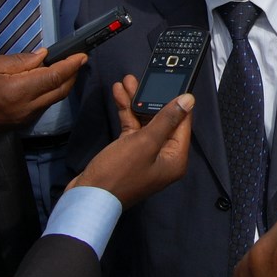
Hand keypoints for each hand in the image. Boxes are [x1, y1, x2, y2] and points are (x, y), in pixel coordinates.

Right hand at [0, 49, 83, 140]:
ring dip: (61, 85)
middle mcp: (26, 108)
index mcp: (19, 91)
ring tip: (62, 68)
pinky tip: (44, 83)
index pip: (54, 77)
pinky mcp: (19, 125)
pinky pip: (41, 107)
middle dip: (72, 75)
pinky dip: (48, 93)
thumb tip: (43, 57)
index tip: (83, 55)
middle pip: (60, 91)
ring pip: (52, 100)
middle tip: (76, 60)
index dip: (71, 65)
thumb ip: (19, 61)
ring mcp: (24, 119)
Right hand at [67, 76, 192, 207]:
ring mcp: (145, 155)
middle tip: (145, 79)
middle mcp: (163, 156)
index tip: (173, 81)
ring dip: (136, 102)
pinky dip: (126, 112)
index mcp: (175, 158)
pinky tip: (119, 95)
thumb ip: (166, 119)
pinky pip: (132, 128)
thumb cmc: (118, 174)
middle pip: (163, 120)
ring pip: (145, 121)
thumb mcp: (145, 142)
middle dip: (151, 98)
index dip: (177, 101)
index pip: (182, 123)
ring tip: (127, 81)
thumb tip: (189, 100)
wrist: (87, 197)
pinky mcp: (129, 152)